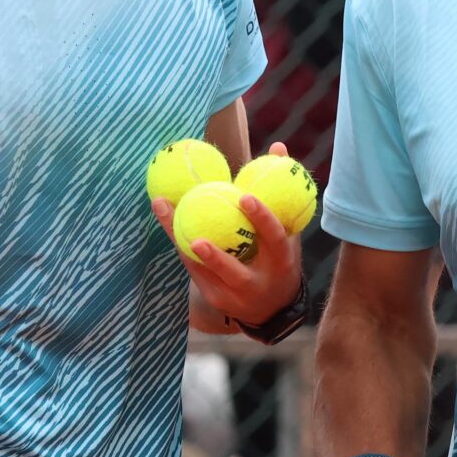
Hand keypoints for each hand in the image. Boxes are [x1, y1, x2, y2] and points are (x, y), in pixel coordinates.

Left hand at [153, 140, 304, 332]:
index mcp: (281, 262)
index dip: (261, 218)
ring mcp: (234, 295)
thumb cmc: (280, 260)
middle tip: (197, 232)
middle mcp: (257, 283)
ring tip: (168, 220)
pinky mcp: (215, 298)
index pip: (273, 239)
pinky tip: (167, 223)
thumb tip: (277, 147)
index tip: (245, 196)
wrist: (273, 309)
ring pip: (205, 272)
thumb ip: (280, 193)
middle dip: (216, 255)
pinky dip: (181, 247)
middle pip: (233, 268)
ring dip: (185, 247)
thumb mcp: (288, 232)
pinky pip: (194, 271)